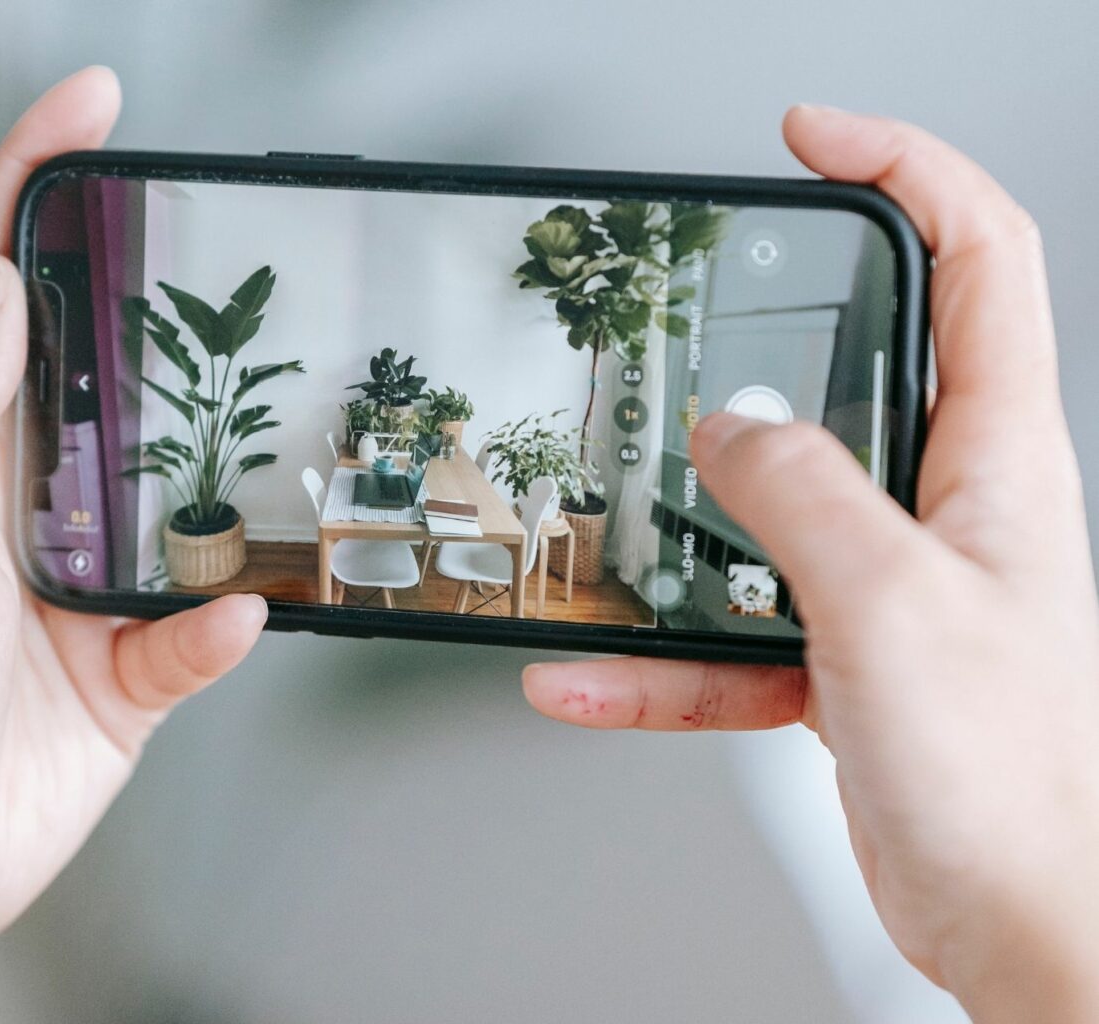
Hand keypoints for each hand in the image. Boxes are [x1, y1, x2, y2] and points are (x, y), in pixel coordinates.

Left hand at [0, 67, 265, 985]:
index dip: (33, 190)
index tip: (91, 110)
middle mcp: (13, 503)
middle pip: (103, 378)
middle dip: (159, 322)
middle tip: (218, 274)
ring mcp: (79, 584)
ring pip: (177, 498)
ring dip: (217, 486)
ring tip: (264, 447)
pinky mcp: (130, 671)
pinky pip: (199, 637)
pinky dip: (216, 632)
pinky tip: (225, 621)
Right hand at [523, 106, 1098, 1022]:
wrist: (1022, 922)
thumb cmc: (1012, 779)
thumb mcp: (891, 602)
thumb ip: (802, 496)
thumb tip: (733, 430)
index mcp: (997, 459)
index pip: (977, 257)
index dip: (905, 170)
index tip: (817, 140)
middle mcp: (947, 506)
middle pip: (863, 368)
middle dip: (776, 334)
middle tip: (696, 310)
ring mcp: (887, 581)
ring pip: (769, 511)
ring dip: (684, 522)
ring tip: (611, 522)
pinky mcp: (839, 655)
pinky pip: (730, 633)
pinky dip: (657, 658)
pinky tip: (590, 678)